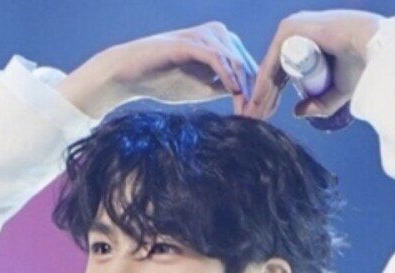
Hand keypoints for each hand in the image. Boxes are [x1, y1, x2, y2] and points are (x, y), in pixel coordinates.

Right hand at [103, 23, 258, 113]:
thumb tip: (248, 102)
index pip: (249, 68)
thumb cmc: (165, 80)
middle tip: (261, 118)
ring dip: (244, 87)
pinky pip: (217, 58)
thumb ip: (225, 89)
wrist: (132, 74)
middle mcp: (219, 33)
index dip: (257, 93)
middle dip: (254, 92)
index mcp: (224, 43)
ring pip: (236, 61)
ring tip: (250, 110)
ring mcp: (205, 35)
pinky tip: (235, 92)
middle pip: (247, 64)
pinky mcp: (191, 42)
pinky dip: (228, 76)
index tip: (262, 118)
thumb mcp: (203, 88)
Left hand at [243, 10, 383, 120]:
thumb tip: (296, 112)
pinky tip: (256, 105)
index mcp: (307, 45)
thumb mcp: (335, 92)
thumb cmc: (362, 66)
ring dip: (259, 95)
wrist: (373, 49)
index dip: (271, 97)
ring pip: (270, 69)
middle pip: (272, 72)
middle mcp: (297, 35)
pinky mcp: (289, 30)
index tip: (262, 119)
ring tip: (251, 119)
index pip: (281, 73)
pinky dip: (262, 84)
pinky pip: (271, 62)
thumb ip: (317, 104)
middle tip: (251, 122)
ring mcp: (291, 30)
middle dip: (261, 99)